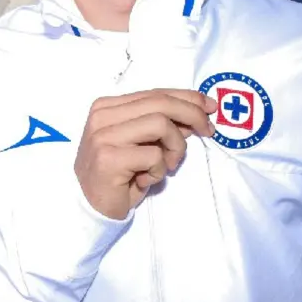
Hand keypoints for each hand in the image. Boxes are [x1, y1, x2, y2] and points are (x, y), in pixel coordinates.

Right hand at [74, 89, 217, 219]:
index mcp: (108, 106)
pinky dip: (159, 170)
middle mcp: (102, 116)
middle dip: (192, 114)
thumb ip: (163, 125)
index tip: (210, 106)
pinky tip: (145, 180)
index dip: (187, 97)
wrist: (92, 209)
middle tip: (209, 130)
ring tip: (169, 165)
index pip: (154, 93)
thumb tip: (197, 112)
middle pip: (160, 103)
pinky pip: (153, 155)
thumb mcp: (144, 144)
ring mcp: (102, 136)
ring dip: (176, 147)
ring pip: (160, 124)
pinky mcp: (108, 158)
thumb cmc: (120, 176)